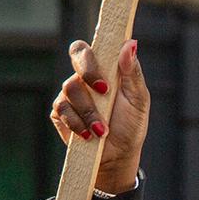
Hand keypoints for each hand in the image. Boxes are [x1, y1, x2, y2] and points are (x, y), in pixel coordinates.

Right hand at [50, 37, 150, 194]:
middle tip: (104, 92)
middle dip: (89, 73)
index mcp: (105, 68)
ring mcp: (71, 94)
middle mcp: (85, 76)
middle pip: (76, 55)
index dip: (94, 52)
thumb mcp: (138, 99)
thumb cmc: (130, 124)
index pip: (94, 46)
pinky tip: (89, 135)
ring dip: (89, 110)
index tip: (106, 71)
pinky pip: (62, 109)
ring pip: (71, 88)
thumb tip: (130, 44)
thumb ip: (133, 72)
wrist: (118, 156)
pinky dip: (77, 123)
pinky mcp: (60, 113)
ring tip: (102, 129)